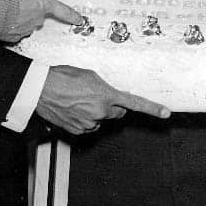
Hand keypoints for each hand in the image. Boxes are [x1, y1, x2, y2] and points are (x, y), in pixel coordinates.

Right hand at [0, 0, 82, 42]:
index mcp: (42, 3)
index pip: (62, 10)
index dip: (71, 15)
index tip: (79, 20)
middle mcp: (37, 19)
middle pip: (38, 14)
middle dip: (29, 9)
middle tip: (16, 2)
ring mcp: (26, 29)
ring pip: (25, 23)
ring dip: (18, 17)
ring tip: (6, 9)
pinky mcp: (14, 38)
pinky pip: (14, 31)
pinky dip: (9, 26)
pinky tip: (1, 18)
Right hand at [36, 65, 170, 134]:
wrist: (40, 89)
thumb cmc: (62, 77)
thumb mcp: (89, 75)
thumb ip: (104, 87)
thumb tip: (108, 94)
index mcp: (106, 95)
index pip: (134, 103)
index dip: (152, 108)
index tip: (165, 113)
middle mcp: (101, 112)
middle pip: (116, 112)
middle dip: (112, 106)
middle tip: (97, 96)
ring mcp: (89, 123)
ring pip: (100, 120)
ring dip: (95, 113)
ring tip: (78, 100)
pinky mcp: (78, 130)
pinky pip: (87, 126)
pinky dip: (83, 120)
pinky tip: (72, 109)